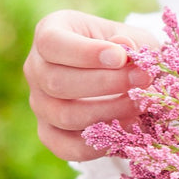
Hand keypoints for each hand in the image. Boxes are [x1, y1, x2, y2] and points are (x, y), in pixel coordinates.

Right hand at [25, 10, 159, 160]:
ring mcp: (38, 103)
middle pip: (57, 82)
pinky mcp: (48, 133)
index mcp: (50, 31)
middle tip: (143, 79)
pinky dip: (98, 143)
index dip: (84, 53)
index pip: (52, 43)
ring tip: (140, 104)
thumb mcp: (132, 36)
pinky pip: (66, 146)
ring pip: (63, 115)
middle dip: (105, 84)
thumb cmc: (124, 47)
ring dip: (108, 112)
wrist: (121, 73)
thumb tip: (124, 48)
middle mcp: (36, 67)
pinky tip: (127, 130)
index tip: (120, 57)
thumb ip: (131, 41)